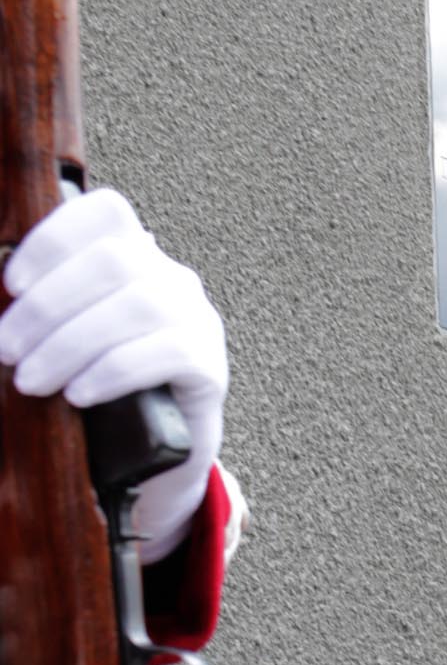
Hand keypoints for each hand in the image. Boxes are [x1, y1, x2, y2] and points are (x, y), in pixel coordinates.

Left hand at [0, 186, 226, 557]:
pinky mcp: (209, 365)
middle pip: (113, 262)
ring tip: (31, 380)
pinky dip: (112, 373)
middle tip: (7, 349)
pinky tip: (79, 394)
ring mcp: (197, 320)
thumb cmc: (102, 385)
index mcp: (136, 255)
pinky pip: (166, 354)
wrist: (159, 452)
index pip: (106, 213)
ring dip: (70, 345)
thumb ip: (45, 305)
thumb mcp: (70, 331)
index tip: (12, 285)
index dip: (54, 239)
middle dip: (47, 306)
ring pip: (137, 308)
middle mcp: (173, 278)